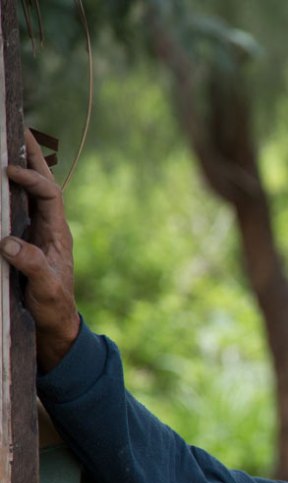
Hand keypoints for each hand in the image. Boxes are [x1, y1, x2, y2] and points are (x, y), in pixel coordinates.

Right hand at [2, 128, 79, 370]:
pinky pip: (20, 208)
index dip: (31, 179)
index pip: (49, 195)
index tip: (8, 171)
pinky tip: (1, 181)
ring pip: (32, 194)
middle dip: (33, 158)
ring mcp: (38, 232)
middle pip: (44, 185)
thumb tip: (9, 242)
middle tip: (19, 130)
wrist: (55, 324)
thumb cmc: (53, 306)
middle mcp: (50, 227)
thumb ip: (32, 266)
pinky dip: (11, 191)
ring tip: (10, 142)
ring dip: (23, 168)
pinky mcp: (26, 240)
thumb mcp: (45, 288)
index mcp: (58, 233)